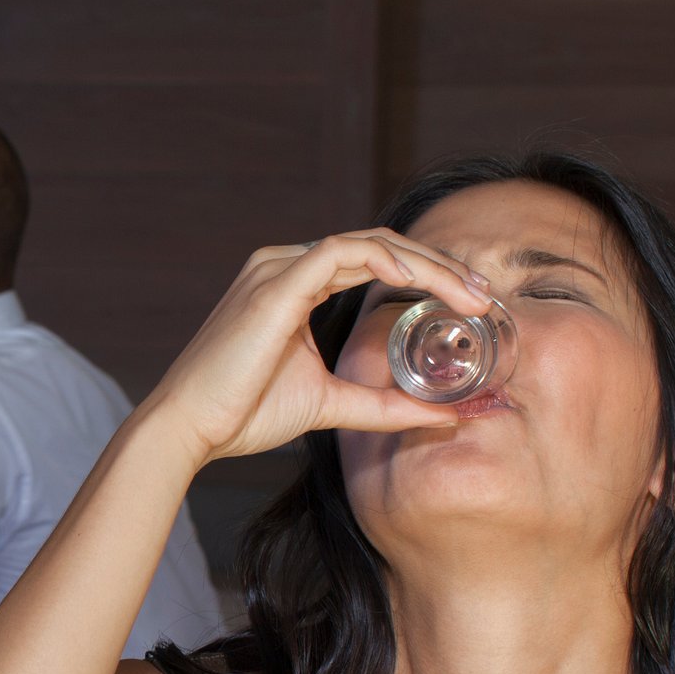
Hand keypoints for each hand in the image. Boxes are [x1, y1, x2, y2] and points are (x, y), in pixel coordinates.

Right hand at [138, 229, 493, 464]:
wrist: (189, 429)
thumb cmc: (244, 415)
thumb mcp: (332, 405)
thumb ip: (386, 405)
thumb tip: (448, 415)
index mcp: (292, 285)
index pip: (372, 261)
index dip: (427, 274)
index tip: (470, 301)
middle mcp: (283, 266)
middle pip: (378, 245)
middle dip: (439, 267)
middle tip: (485, 295)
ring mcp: (276, 270)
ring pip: (369, 243)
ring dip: (426, 264)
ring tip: (466, 294)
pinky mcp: (274, 285)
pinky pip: (341, 253)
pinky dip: (385, 261)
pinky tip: (418, 282)